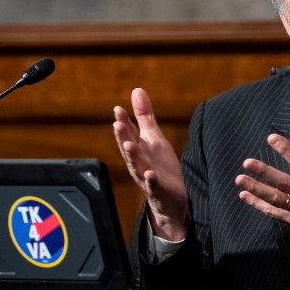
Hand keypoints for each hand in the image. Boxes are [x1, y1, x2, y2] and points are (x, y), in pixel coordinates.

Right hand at [113, 88, 187, 240]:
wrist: (171, 199)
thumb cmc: (161, 166)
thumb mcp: (153, 137)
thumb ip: (144, 116)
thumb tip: (136, 90)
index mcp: (138, 148)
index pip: (128, 132)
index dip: (123, 121)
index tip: (118, 109)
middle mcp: (139, 162)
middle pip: (129, 148)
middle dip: (123, 136)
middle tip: (117, 123)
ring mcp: (147, 177)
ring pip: (137, 166)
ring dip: (132, 156)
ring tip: (129, 144)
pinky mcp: (158, 190)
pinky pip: (153, 186)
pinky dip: (151, 180)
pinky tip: (150, 174)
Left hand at [234, 113, 289, 261]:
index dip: (286, 150)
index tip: (272, 138)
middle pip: (284, 184)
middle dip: (264, 173)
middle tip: (247, 162)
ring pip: (276, 200)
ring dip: (256, 190)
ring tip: (240, 180)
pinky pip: (276, 213)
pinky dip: (260, 205)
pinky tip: (245, 196)